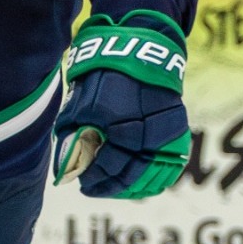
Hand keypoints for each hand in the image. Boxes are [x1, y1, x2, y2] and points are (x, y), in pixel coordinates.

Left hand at [52, 10, 190, 198]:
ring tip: (113, 189)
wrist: (139, 54)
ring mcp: (167, 137)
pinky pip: (169, 167)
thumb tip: (65, 167)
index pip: (107, 168)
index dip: (93, 180)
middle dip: (109, 187)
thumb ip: (71, 137)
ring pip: (153, 176)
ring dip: (132, 188)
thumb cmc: (101, 79)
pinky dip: (155, 179)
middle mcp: (148, 138)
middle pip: (130, 176)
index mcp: (121, 131)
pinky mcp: (178, 133)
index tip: (81, 185)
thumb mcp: (79, 106)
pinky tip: (139, 185)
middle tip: (93, 189)